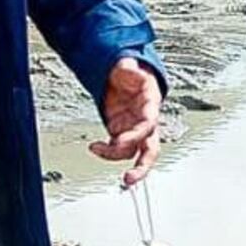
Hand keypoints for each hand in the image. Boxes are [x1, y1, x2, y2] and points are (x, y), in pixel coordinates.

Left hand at [90, 57, 162, 186]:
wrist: (123, 78)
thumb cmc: (129, 73)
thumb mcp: (129, 65)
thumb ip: (128, 67)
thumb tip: (128, 67)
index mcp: (151, 105)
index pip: (149, 123)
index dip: (137, 134)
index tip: (120, 141)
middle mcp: (145, 123)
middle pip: (150, 150)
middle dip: (142, 167)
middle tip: (129, 179)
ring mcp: (134, 131)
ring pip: (130, 152)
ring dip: (114, 156)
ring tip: (95, 149)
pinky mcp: (122, 135)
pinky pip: (117, 150)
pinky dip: (106, 152)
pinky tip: (95, 147)